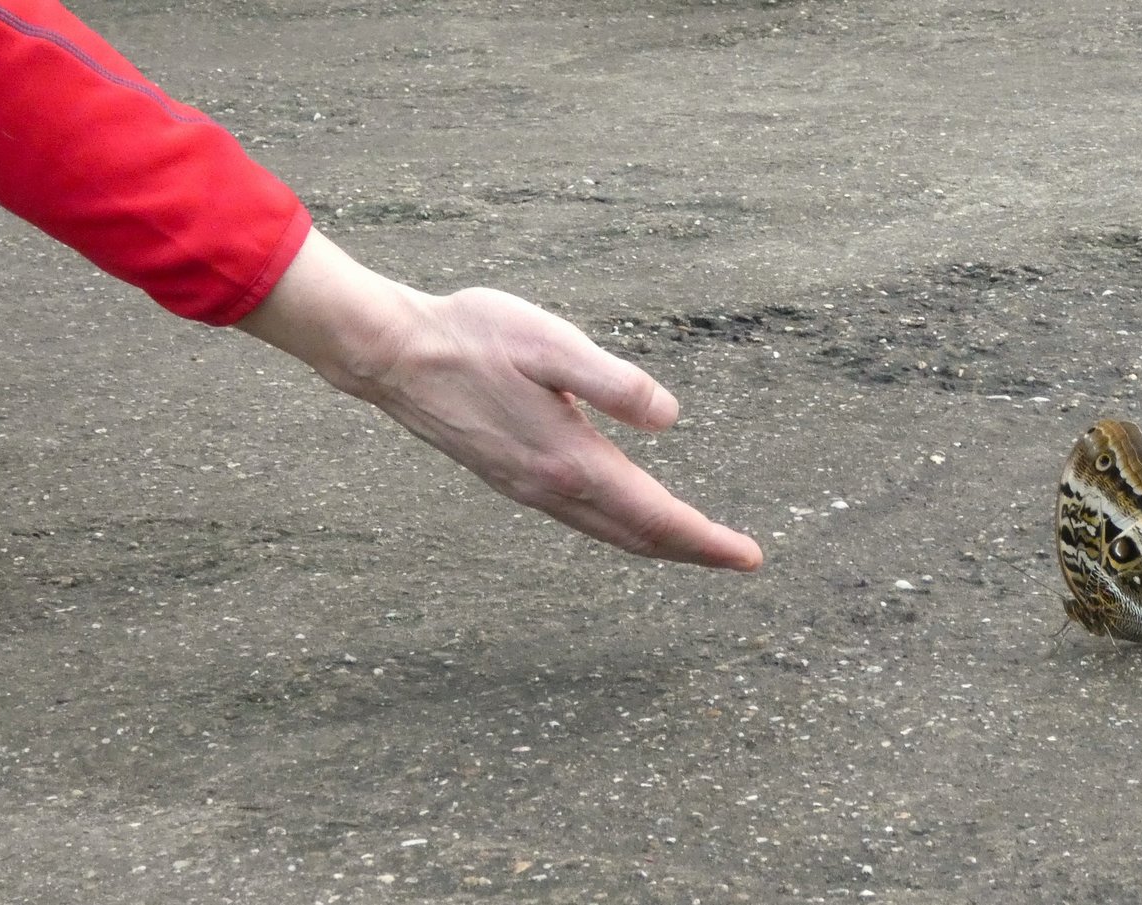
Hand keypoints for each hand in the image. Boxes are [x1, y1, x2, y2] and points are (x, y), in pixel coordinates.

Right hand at [237, 230, 761, 570]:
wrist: (393, 354)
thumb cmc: (472, 336)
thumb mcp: (550, 342)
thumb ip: (612, 382)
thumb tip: (668, 417)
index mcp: (571, 460)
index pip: (655, 516)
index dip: (706, 540)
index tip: (749, 557)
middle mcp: (551, 487)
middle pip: (637, 536)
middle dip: (692, 551)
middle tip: (739, 559)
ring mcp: (527, 487)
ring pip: (608, 533)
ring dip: (657, 544)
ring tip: (697, 546)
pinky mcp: (511, 477)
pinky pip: (582, 520)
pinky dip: (620, 529)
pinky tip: (627, 517)